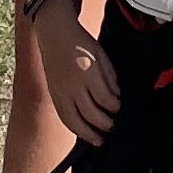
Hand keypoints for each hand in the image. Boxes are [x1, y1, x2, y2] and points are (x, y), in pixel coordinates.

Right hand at [34, 8, 120, 138]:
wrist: (54, 32)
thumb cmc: (80, 42)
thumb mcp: (101, 54)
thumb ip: (109, 76)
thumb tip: (116, 96)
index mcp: (87, 72)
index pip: (104, 99)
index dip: (114, 107)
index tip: (119, 107)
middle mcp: (73, 85)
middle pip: (90, 113)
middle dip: (104, 123)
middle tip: (112, 126)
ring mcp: (61, 91)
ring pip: (74, 120)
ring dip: (88, 133)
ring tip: (98, 140)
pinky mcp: (53, 94)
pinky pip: (63, 116)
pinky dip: (73, 128)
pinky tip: (82, 133)